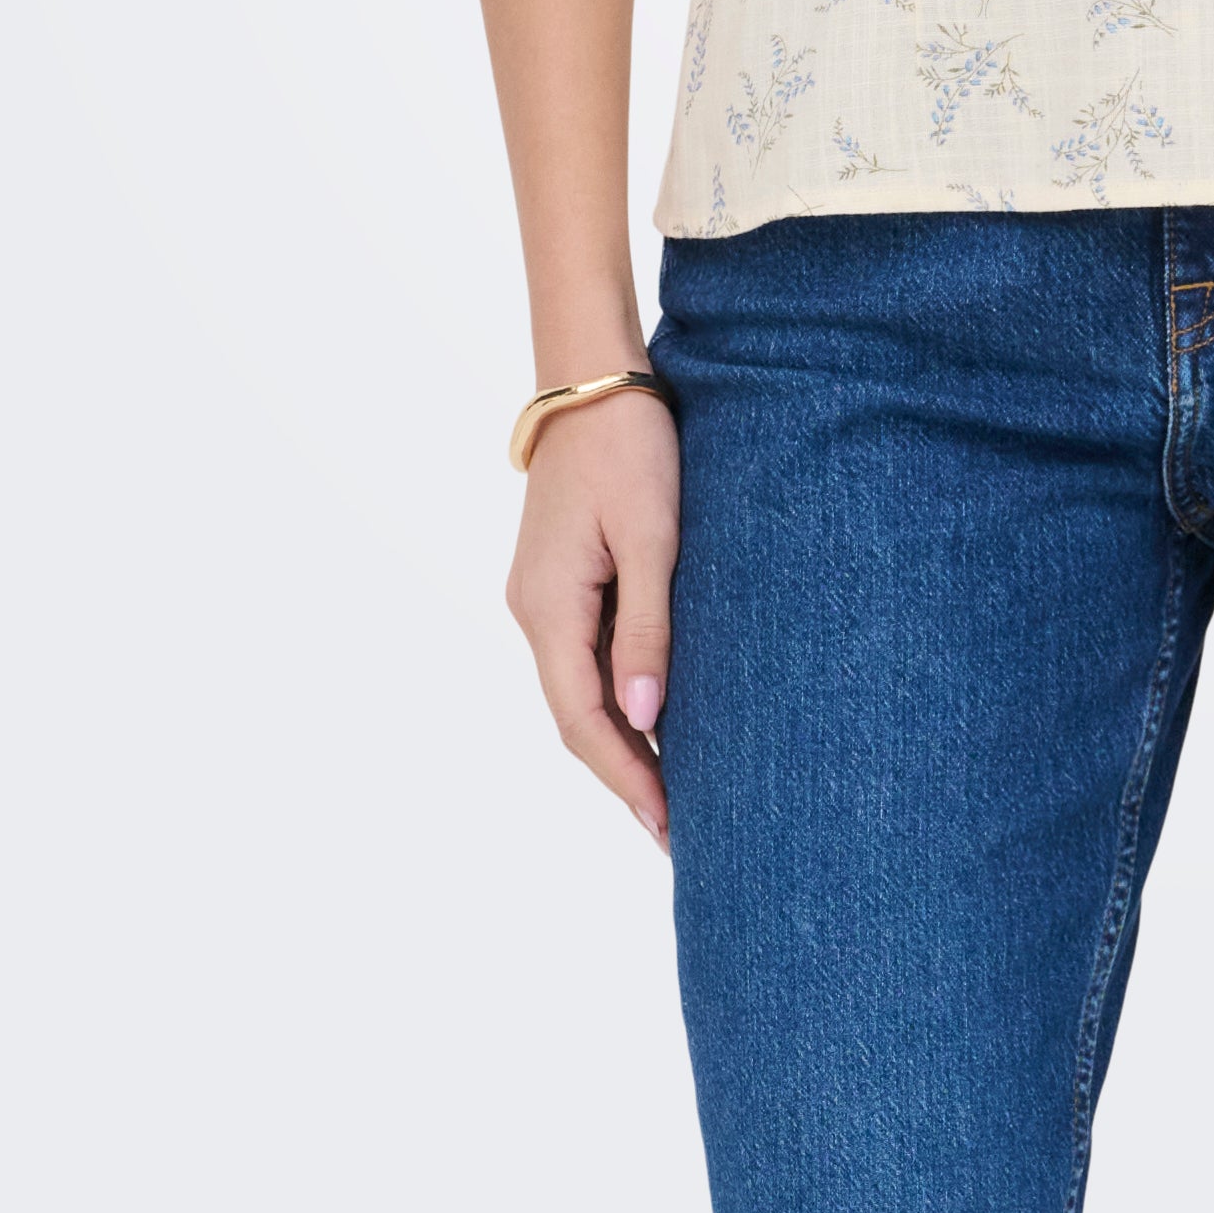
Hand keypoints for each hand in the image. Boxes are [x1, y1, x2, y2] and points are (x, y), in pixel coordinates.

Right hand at [505, 385, 680, 852]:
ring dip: (622, 742)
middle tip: (679, 833)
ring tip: (676, 793)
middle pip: (576, 717)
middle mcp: (534, 611)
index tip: (668, 827)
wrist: (594, 379)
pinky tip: (656, 718)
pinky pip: (585, 656)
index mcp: (549, 608)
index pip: (583, 721)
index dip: (626, 779)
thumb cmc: (631, 447)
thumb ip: (648, 627)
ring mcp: (543, 596)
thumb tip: (641, 720)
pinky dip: (618, 696)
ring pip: (579, 690)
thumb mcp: (652, 536)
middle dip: (624, 776)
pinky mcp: (562, 578)